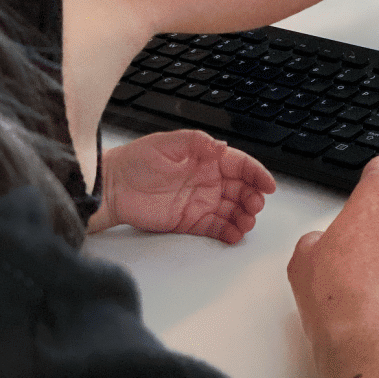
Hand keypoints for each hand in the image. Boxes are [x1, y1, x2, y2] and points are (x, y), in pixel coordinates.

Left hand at [97, 130, 275, 243]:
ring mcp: (200, 202)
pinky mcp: (190, 222)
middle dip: (253, 197)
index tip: (267, 184)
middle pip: (241, 189)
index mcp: (206, 158)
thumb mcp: (169, 142)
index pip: (239, 165)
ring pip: (232, 210)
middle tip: (255, 205)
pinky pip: (216, 228)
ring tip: (246, 222)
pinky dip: (228, 232)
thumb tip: (221, 146)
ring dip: (244, 216)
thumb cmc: (136, 160)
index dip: (256, 174)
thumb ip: (198, 143)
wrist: (111, 188)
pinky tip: (235, 234)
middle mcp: (207, 180)